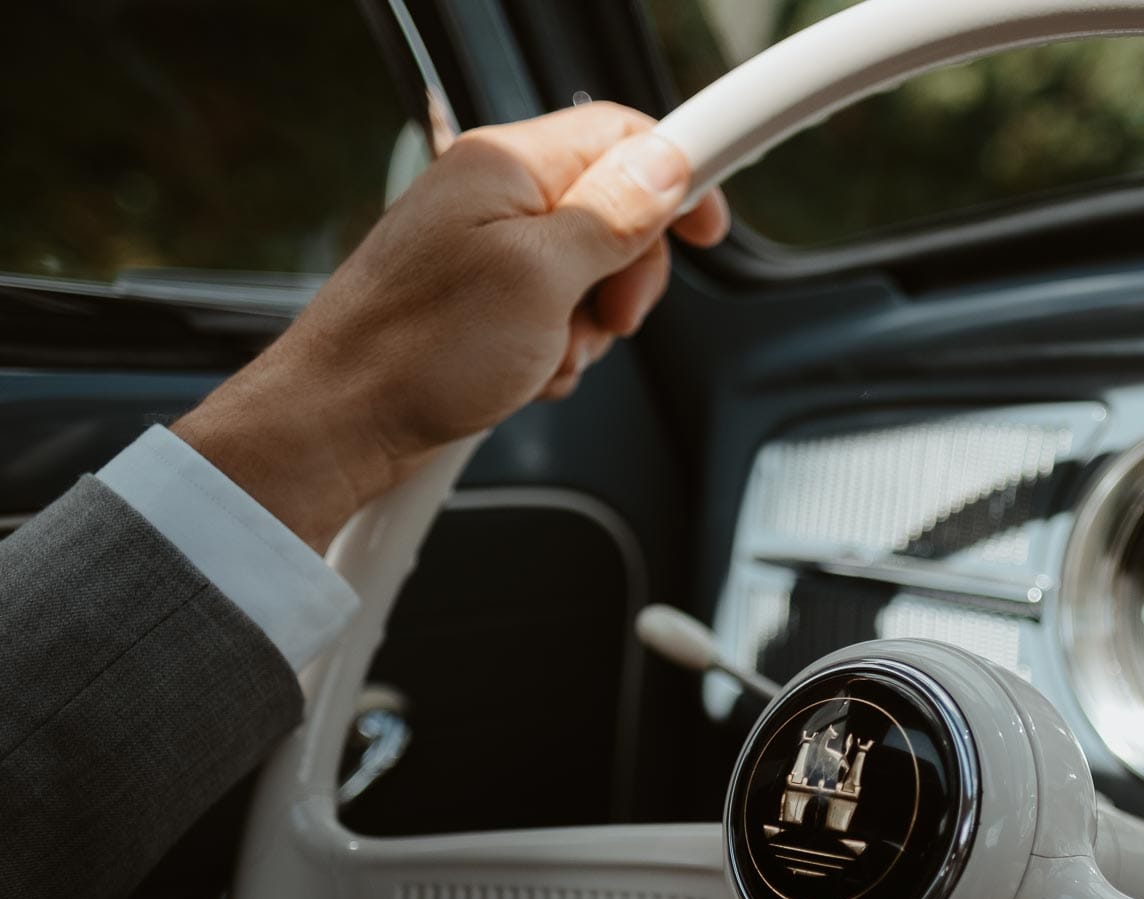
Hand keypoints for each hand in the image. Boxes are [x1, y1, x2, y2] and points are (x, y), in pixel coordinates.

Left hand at [175, 102, 727, 548]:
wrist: (339, 424)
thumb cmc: (415, 351)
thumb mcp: (539, 278)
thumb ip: (611, 216)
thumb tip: (666, 166)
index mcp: (506, 165)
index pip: (622, 135)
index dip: (679, 176)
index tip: (709, 228)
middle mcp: (492, 195)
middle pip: (614, 209)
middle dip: (629, 274)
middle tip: (610, 316)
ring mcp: (483, 246)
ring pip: (589, 270)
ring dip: (590, 323)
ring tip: (550, 352)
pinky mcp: (478, 298)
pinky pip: (554, 311)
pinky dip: (556, 347)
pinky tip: (527, 371)